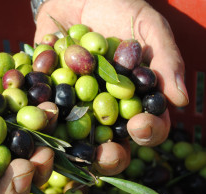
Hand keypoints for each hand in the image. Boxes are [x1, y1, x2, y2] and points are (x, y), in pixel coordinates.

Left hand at [34, 0, 188, 174]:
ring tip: (69, 145)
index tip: (140, 126)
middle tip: (105, 154)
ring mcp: (74, 104)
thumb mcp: (145, 25)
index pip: (147, 125)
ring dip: (71, 147)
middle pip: (111, 142)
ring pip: (74, 136)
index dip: (148, 132)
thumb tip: (180, 99)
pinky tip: (37, 121)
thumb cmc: (116, 7)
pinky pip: (42, 110)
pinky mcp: (47, 94)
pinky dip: (39, 117)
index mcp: (133, 97)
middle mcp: (104, 106)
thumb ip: (164, 58)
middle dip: (109, 154)